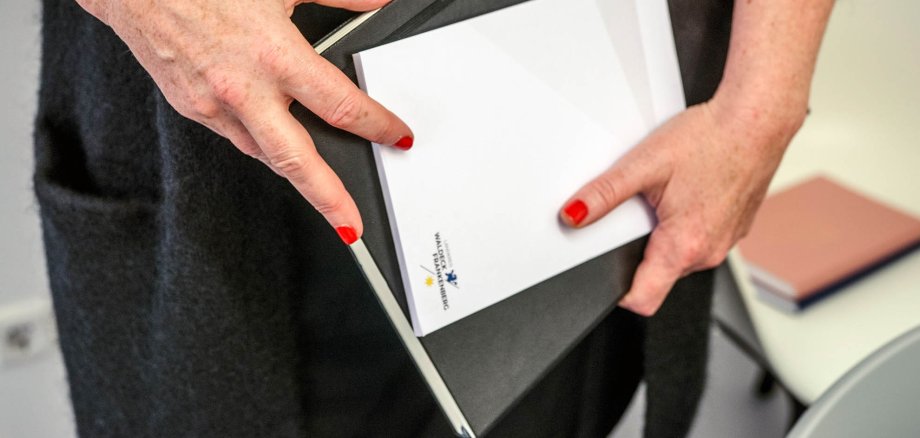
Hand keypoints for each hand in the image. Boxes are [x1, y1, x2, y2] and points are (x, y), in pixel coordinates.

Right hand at [76, 0, 410, 242]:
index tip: (396, 136)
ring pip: (262, 153)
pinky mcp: (189, 108)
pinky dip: (258, 143)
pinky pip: (233, 137)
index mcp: (272, 56)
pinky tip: (271, 139)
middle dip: (328, 198)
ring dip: (293, 172)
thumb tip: (377, 4)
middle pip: (296, 160)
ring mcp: (211, 105)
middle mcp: (242, 90)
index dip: (376, 125)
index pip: (340, 105)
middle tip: (350, 224)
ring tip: (319, 188)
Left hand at [559, 97, 803, 315]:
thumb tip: (572, 215)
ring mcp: (726, 242)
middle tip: (637, 212)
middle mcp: (709, 253)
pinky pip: (701, 240)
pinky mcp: (735, 228)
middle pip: (659, 276)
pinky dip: (687, 224)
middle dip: (638, 251)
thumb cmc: (710, 140)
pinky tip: (687, 192)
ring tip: (666, 196)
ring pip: (680, 257)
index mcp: (684, 246)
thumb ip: (604, 195)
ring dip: (664, 236)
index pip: (643, 300)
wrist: (757, 120)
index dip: (617, 292)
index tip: (603, 272)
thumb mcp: (644, 165)